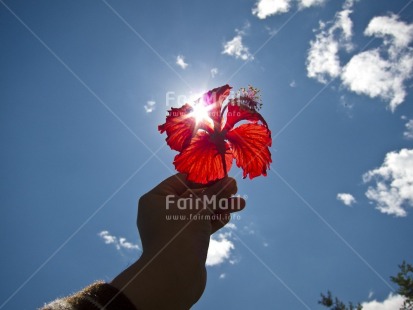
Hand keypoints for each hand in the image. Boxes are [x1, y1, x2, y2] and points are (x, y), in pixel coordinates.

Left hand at [111, 174, 244, 309]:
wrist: (173, 278)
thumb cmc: (181, 234)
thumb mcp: (200, 208)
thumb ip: (216, 193)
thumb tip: (230, 181)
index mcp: (156, 199)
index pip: (181, 180)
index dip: (203, 177)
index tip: (223, 175)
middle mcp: (160, 213)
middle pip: (192, 196)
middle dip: (216, 193)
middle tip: (235, 188)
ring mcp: (172, 230)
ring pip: (198, 213)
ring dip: (219, 207)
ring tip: (240, 204)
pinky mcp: (183, 243)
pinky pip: (199, 227)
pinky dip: (213, 221)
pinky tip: (228, 217)